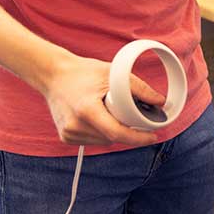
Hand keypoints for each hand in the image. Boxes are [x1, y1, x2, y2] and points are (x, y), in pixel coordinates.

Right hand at [41, 54, 166, 147]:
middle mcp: (75, 125)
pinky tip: (97, 117)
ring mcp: (68, 133)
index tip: (153, 137)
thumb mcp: (113, 74)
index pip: (117, 133)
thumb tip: (160, 102)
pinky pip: (93, 140)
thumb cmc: (83, 72)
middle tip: (135, 117)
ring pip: (104, 141)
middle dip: (128, 131)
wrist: (53, 75)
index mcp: (86, 110)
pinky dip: (101, 132)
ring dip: (114, 132)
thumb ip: (139, 88)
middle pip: (112, 138)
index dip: (138, 138)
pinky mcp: (65, 137)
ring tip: (110, 111)